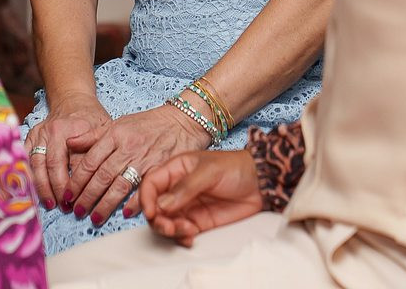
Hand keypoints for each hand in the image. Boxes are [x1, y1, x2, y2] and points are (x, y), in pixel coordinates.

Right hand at [26, 92, 111, 210]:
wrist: (73, 101)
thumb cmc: (91, 118)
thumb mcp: (103, 130)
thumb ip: (96, 151)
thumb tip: (89, 180)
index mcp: (69, 129)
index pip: (70, 163)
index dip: (72, 184)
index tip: (76, 201)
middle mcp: (50, 131)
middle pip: (49, 165)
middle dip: (55, 189)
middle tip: (63, 206)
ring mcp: (37, 134)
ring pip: (35, 165)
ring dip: (41, 187)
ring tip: (50, 203)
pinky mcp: (29, 138)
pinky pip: (25, 160)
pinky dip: (28, 177)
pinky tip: (32, 192)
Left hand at [66, 103, 211, 227]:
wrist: (182, 120)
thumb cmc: (149, 124)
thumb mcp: (119, 123)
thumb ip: (93, 135)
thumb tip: (68, 143)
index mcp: (114, 135)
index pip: (90, 161)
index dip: (76, 180)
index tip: (67, 195)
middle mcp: (127, 147)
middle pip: (102, 176)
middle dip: (87, 196)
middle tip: (76, 211)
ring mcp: (144, 158)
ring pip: (120, 185)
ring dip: (105, 204)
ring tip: (94, 218)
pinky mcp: (160, 168)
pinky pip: (144, 188)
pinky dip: (135, 202)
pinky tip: (125, 213)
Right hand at [140, 150, 262, 246]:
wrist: (260, 183)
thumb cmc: (235, 167)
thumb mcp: (209, 171)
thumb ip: (185, 188)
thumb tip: (162, 204)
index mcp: (176, 169)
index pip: (151, 184)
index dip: (146, 198)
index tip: (151, 213)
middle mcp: (177, 189)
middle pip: (155, 207)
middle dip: (158, 220)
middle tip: (169, 227)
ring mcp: (187, 206)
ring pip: (166, 222)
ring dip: (170, 230)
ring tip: (187, 230)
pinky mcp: (198, 221)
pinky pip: (181, 233)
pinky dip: (181, 238)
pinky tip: (190, 237)